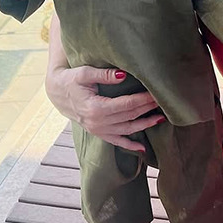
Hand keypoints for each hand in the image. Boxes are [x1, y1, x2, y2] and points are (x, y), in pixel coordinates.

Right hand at [45, 65, 160, 151]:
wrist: (57, 92)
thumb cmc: (72, 79)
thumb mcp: (85, 73)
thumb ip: (104, 74)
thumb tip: (123, 75)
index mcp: (95, 108)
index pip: (126, 104)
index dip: (143, 99)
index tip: (157, 93)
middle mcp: (97, 123)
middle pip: (130, 116)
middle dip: (148, 109)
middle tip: (165, 101)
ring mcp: (98, 130)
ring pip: (127, 130)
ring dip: (145, 125)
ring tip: (161, 118)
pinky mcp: (98, 133)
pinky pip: (116, 141)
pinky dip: (129, 146)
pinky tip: (142, 149)